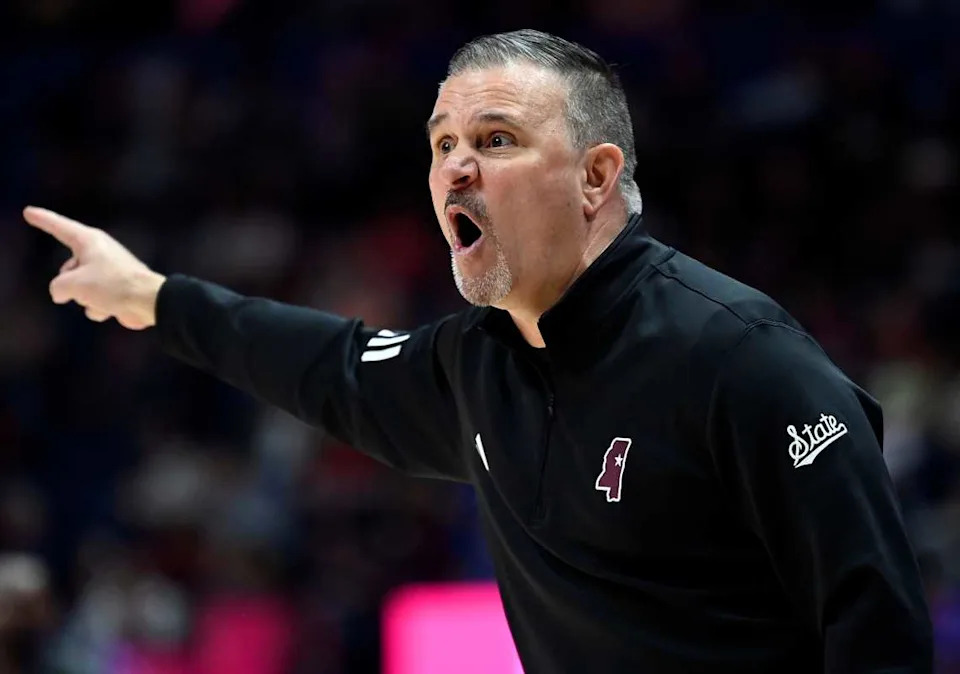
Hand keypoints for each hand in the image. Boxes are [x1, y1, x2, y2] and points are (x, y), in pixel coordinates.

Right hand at [23, 206, 166, 329]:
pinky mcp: (116, 291)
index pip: (59, 227)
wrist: (147, 302)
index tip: (29, 212)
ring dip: (86, 298)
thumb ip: (57, 286)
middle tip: (83, 288)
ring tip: (102, 297)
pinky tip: (111, 308)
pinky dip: (99, 308)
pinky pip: (94, 302)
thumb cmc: (112, 284)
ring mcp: (108, 272)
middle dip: (69, 284)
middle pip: (68, 269)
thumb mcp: (73, 283)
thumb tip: (61, 293)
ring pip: (80, 289)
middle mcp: (99, 253)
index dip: (43, 220)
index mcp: (89, 241)